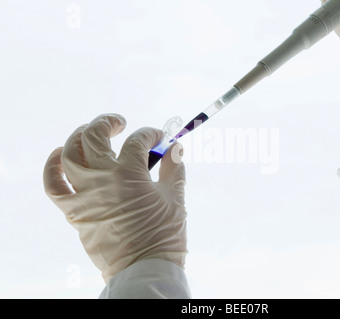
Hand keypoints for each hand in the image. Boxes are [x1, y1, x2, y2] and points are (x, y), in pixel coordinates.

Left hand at [43, 114, 186, 282]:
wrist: (144, 268)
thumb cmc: (164, 235)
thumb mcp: (175, 197)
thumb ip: (174, 168)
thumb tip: (175, 148)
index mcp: (129, 174)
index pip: (137, 141)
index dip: (151, 134)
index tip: (160, 139)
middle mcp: (101, 179)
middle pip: (94, 136)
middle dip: (108, 122)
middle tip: (120, 124)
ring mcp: (83, 195)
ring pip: (69, 153)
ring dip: (80, 137)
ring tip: (92, 134)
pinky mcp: (74, 212)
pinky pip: (53, 185)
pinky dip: (53, 166)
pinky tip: (61, 154)